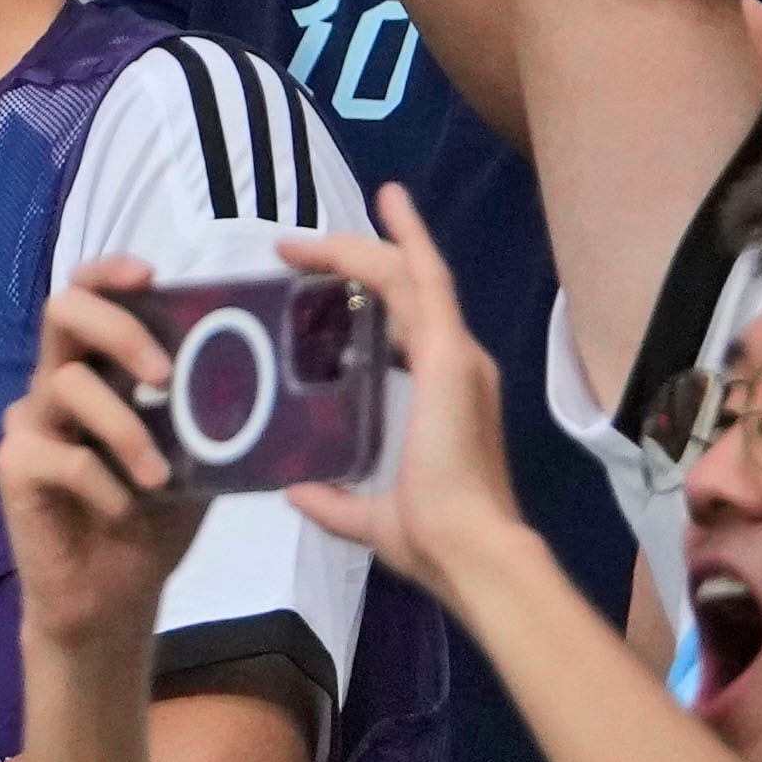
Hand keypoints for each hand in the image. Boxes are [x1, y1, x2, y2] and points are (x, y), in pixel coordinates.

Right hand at [0, 256, 214, 660]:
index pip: (87, 295)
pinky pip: (62, 456)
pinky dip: (106, 484)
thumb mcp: (198, 457)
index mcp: (97, 372)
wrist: (109, 598)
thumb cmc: (152, 521)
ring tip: (160, 475)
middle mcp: (54, 386)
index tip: (152, 274)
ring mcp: (29, 425)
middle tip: (166, 374)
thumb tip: (275, 371)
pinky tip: (124, 511)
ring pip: (67, 386)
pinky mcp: (14, 469)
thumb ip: (211, 412)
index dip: (111, 273)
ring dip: (126, 429)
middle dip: (120, 329)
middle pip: (61, 311)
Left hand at [278, 184, 530, 602]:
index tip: (321, 276)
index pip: (407, 321)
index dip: (368, 292)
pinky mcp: (449, 357)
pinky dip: (401, 242)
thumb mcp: (368, 515)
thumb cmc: (431, 539)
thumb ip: (334, 501)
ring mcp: (456, 356)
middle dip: (352, 259)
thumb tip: (298, 491)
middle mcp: (456, 364)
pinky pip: (421, 282)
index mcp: (442, 393)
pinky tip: (384, 210)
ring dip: (358, 248)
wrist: (467, 551)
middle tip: (295, 247)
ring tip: (305, 236)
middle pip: (405, 287)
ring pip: (409, 275)